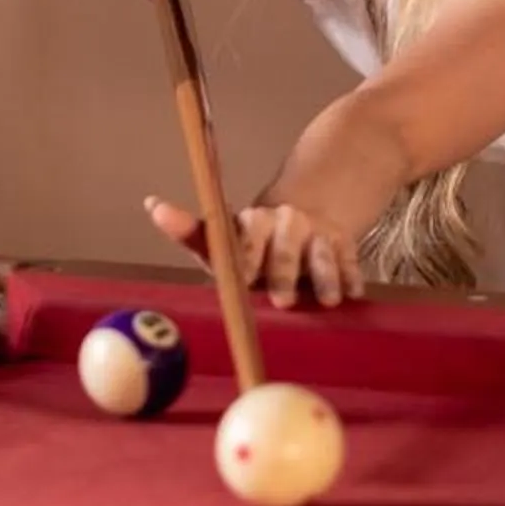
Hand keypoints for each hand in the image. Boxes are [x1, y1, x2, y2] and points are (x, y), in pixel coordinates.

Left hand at [144, 194, 368, 309]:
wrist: (305, 216)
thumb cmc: (253, 242)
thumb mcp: (224, 239)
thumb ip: (193, 232)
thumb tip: (151, 204)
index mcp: (251, 221)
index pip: (244, 235)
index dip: (245, 255)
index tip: (243, 276)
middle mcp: (284, 222)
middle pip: (283, 248)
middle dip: (283, 272)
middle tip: (283, 300)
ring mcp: (315, 232)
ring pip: (319, 252)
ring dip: (324, 277)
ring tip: (328, 301)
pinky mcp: (342, 243)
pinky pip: (348, 259)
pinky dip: (350, 276)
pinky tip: (353, 293)